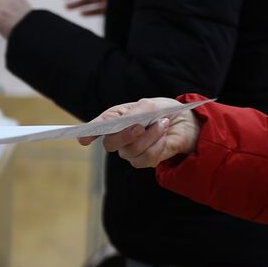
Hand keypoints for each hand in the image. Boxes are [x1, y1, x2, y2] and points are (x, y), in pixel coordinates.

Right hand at [77, 97, 200, 167]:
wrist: (184, 124)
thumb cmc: (162, 111)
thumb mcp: (150, 106)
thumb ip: (136, 113)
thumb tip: (126, 123)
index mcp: (115, 118)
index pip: (98, 126)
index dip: (89, 132)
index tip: (83, 138)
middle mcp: (118, 136)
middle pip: (111, 143)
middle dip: (127, 135)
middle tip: (141, 126)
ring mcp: (129, 150)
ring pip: (132, 150)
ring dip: (151, 136)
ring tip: (162, 124)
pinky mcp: (143, 161)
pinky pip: (146, 158)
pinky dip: (158, 146)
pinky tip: (164, 137)